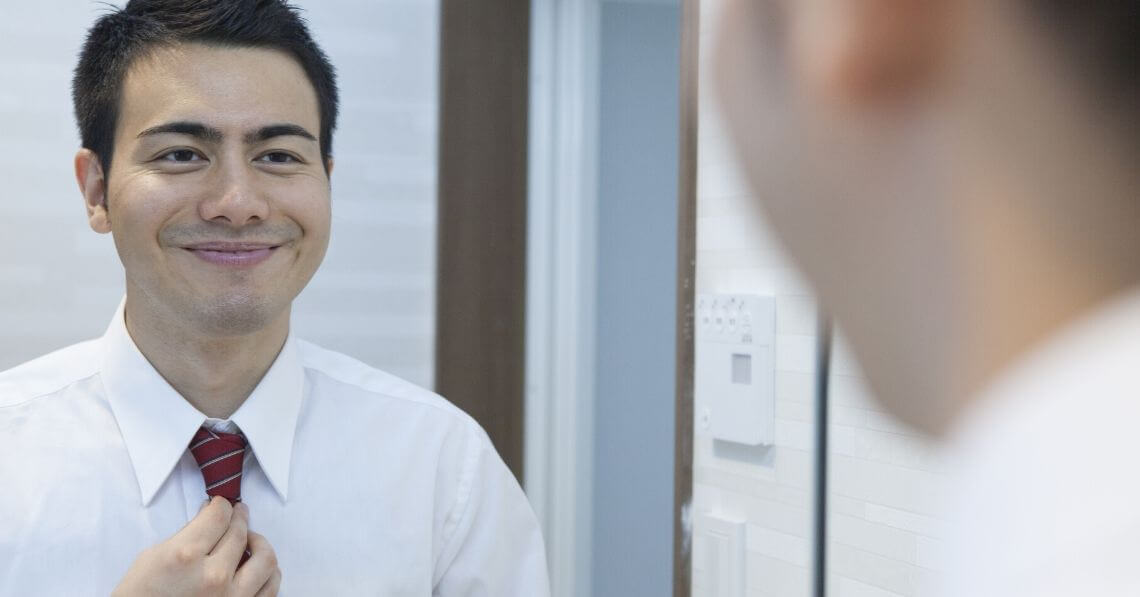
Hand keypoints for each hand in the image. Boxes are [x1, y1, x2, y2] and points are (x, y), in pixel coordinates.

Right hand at [112, 496, 281, 596]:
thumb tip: (209, 515)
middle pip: (240, 532)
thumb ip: (186, 534)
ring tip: (250, 539)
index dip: (221, 505)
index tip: (220, 505)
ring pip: (265, 558)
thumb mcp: (152, 558)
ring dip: (259, 542)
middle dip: (239, 517)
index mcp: (185, 556)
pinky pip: (270, 587)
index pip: (218, 515)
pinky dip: (267, 572)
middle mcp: (213, 576)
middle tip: (237, 514)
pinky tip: (256, 566)